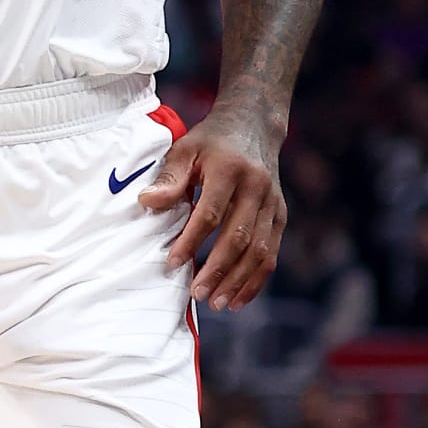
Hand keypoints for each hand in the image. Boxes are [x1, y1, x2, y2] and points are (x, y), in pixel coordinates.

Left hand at [139, 106, 286, 308]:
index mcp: (230, 170)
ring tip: (216, 303)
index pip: (211, 213)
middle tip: (196, 294)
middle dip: (217, 270)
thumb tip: (146, 203)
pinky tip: (238, 298)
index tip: (172, 263)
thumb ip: (168, 178)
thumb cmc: (211, 141)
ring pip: (260, 250)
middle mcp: (257, 187)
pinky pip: (272, 253)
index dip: (192, 241)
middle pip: (239, 237)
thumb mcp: (185, 149)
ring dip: (238, 281)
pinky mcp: (281, 215)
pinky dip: (256, 279)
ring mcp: (273, 203)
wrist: (254, 124)